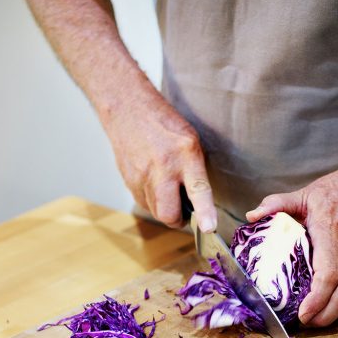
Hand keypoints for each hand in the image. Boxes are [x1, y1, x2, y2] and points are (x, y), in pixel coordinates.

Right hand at [104, 95, 216, 231]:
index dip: (204, 212)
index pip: (198, 189)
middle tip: (184, 211)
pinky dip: (152, 200)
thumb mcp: (191, 142)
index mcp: (186, 154)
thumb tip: (199, 205)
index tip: (208, 227)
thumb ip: (196, 172)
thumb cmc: (165, 125)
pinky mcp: (129, 181)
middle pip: (168, 213)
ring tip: (168, 189)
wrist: (128, 110)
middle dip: (177, 219)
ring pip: (155, 211)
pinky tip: (153, 182)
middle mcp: (163, 167)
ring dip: (164, 208)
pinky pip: (144, 202)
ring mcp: (142, 175)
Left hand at [247, 164, 337, 325]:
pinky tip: (320, 309)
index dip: (317, 298)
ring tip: (309, 321)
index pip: (328, 274)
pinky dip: (336, 305)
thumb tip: (251, 216)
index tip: (302, 312)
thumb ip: (277, 203)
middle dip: (323, 317)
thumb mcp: (305, 193)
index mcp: (331, 236)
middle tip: (302, 324)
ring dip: (330, 315)